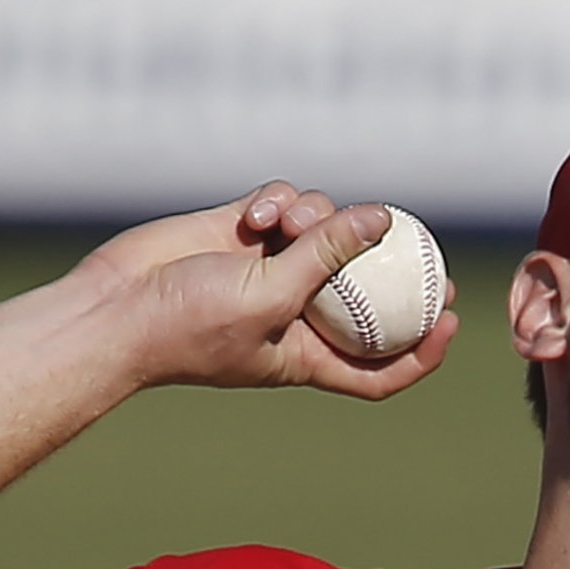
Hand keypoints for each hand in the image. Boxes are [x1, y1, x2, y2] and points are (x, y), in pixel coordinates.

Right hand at [78, 184, 461, 399]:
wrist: (117, 307)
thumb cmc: (189, 327)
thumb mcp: (272, 297)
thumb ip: (328, 256)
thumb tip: (383, 220)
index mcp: (306, 354)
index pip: (377, 368)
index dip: (421, 352)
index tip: (451, 322)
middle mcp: (294, 312)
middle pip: (363, 291)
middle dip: (395, 269)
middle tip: (427, 248)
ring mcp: (269, 269)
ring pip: (325, 232)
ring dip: (318, 217)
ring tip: (288, 221)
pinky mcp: (243, 231)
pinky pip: (285, 204)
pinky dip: (280, 200)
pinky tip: (260, 209)